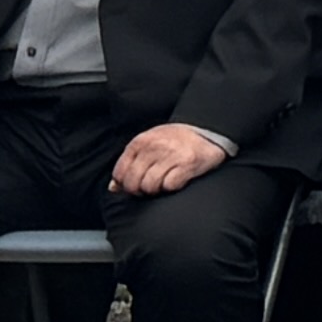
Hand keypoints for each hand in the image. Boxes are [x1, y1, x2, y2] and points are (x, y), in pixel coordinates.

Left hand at [109, 123, 230, 197]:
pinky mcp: (188, 163)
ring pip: (150, 186)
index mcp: (140, 141)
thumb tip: (113, 187)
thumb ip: (129, 163)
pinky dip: (171, 187)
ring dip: (156, 190)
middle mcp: (154, 146)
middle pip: (133, 182)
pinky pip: (170, 185)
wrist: (207, 131)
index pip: (120, 173)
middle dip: (139, 190)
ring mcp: (172, 154)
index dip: (125, 184)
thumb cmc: (174, 142)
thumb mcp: (148, 146)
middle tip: (149, 187)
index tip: (135, 184)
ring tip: (163, 183)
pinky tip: (175, 180)